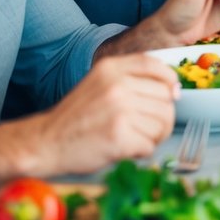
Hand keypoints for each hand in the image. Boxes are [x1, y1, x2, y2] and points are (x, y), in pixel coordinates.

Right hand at [28, 54, 176, 175]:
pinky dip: (141, 152)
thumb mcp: (100, 83)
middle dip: (161, 117)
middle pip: (165, 100)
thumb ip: (132, 79)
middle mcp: (117, 85)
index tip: (171, 94)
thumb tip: (174, 90)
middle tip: (145, 128)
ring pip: (162, 124)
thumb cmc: (77, 117)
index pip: (156, 67)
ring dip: (152, 137)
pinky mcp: (119, 136)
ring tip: (133, 138)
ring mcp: (119, 110)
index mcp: (112, 68)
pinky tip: (124, 149)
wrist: (44, 142)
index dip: (169, 82)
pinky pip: (150, 145)